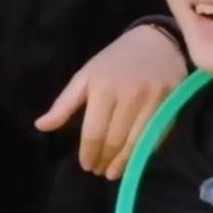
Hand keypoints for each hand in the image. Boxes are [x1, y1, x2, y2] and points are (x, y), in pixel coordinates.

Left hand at [35, 24, 186, 179]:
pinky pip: (157, 136)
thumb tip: (41, 126)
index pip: (94, 131)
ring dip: (124, 163)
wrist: (155, 40)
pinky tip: (135, 158)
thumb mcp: (86, 76)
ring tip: (114, 172)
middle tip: (99, 171)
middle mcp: (128, 94)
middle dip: (105, 160)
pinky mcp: (171, 103)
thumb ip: (64, 104)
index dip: (89, 153)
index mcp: (102, 87)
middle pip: (115, 140)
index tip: (86, 165)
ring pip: (137, 143)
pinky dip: (144, 152)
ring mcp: (152, 99)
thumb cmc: (114, 61)